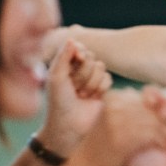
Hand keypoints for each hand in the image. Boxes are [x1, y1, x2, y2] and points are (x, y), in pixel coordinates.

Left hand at [36, 40, 110, 156]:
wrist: (69, 126)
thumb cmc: (58, 102)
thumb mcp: (56, 78)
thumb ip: (63, 57)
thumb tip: (72, 39)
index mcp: (64, 64)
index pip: (78, 47)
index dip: (80, 52)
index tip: (77, 58)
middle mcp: (78, 70)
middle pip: (91, 57)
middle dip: (83, 73)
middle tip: (74, 87)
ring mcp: (90, 79)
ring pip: (101, 67)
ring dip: (91, 83)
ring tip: (81, 95)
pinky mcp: (101, 88)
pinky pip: (108, 79)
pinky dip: (100, 88)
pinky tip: (92, 98)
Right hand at [75, 87, 165, 165]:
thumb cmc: (102, 147)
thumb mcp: (114, 121)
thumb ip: (132, 108)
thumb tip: (164, 96)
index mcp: (113, 98)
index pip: (146, 96)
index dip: (163, 104)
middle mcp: (114, 106)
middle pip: (152, 107)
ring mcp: (116, 121)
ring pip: (153, 121)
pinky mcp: (121, 138)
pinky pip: (150, 135)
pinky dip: (163, 140)